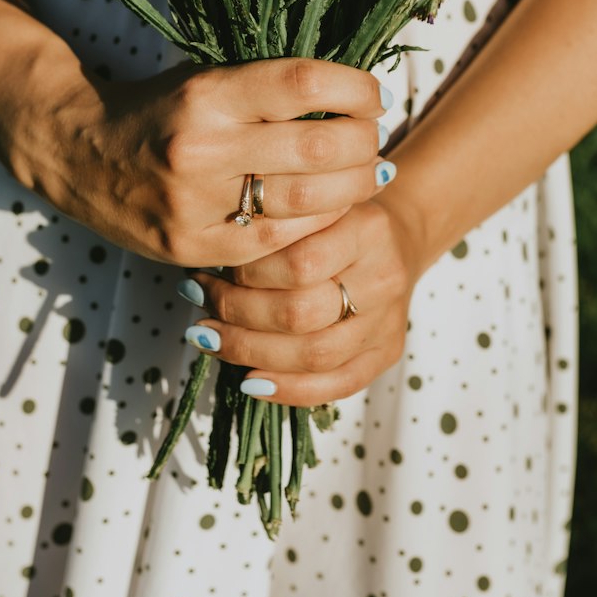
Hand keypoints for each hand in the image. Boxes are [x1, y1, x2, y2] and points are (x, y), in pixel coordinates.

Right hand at [24, 57, 393, 266]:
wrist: (75, 151)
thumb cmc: (159, 108)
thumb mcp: (207, 79)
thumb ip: (272, 90)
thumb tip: (360, 102)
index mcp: (208, 93)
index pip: (306, 85)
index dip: (356, 89)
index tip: (372, 95)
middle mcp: (202, 147)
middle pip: (321, 148)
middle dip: (366, 144)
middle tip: (375, 140)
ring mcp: (195, 204)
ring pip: (309, 203)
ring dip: (354, 188)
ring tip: (366, 175)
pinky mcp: (192, 247)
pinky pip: (277, 243)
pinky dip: (315, 227)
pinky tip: (329, 212)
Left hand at [174, 195, 420, 406]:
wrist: (397, 239)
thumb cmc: (338, 221)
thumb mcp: (311, 207)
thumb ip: (273, 228)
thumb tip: (206, 262)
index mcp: (366, 229)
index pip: (299, 263)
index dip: (246, 275)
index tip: (209, 270)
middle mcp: (383, 276)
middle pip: (301, 314)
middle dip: (237, 314)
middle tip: (199, 303)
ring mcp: (388, 320)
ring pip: (313, 354)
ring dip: (251, 352)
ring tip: (210, 338)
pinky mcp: (387, 352)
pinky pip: (337, 384)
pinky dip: (288, 390)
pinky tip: (250, 380)